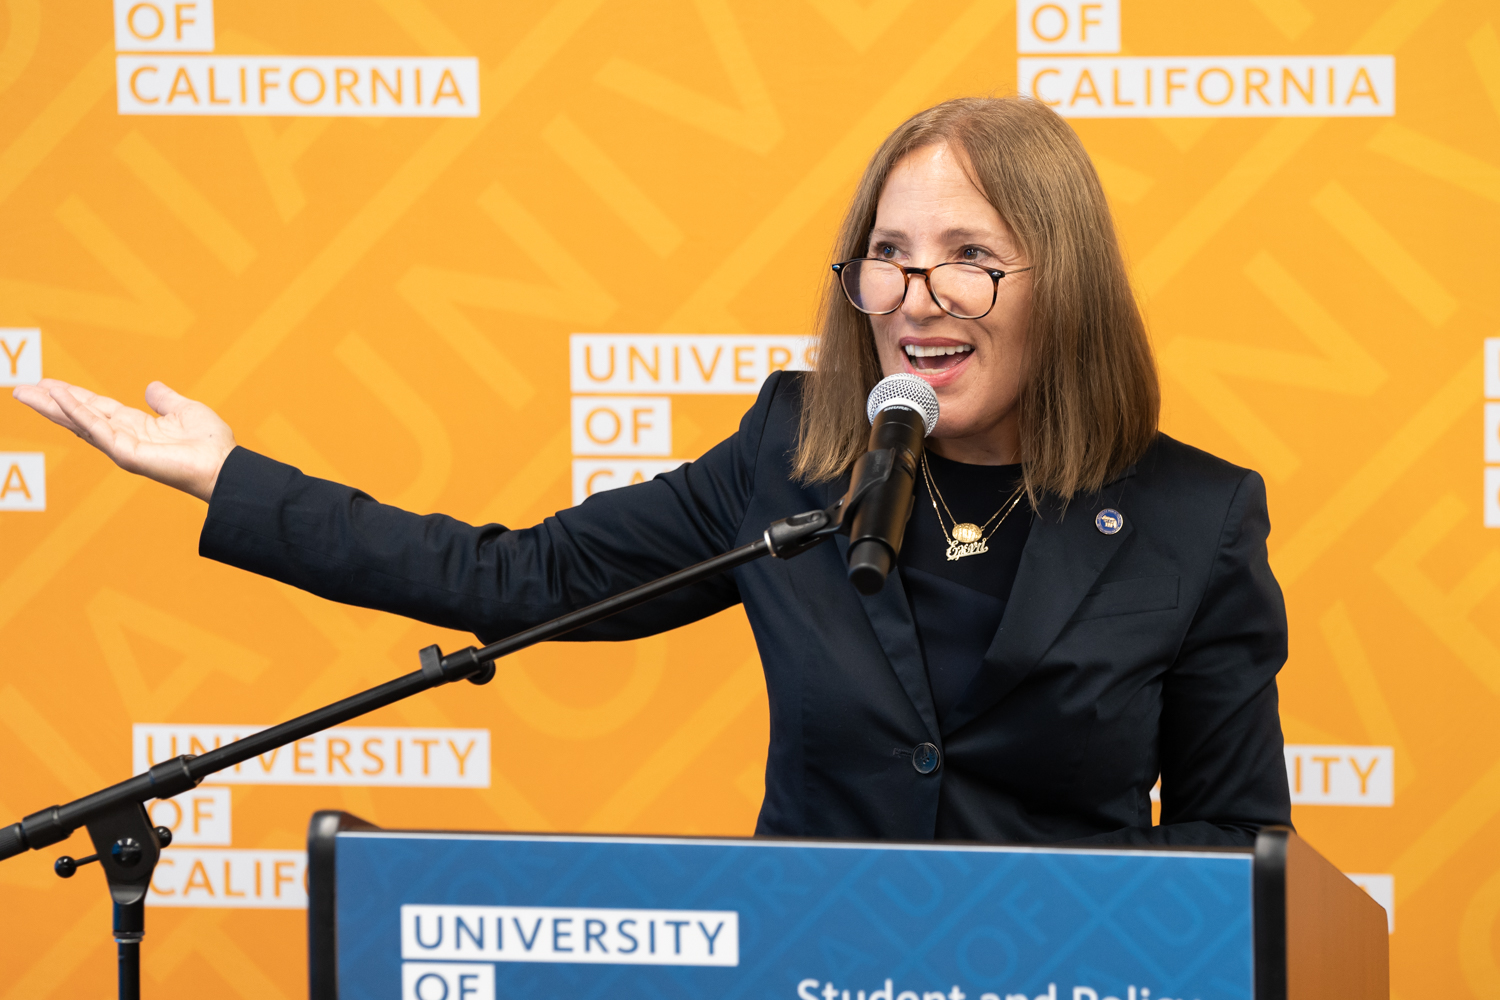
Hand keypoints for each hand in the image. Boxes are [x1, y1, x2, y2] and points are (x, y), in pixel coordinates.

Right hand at [11, 380, 236, 501]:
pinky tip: (60, 398)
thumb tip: (151, 387)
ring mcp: (122, 447)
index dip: (73, 396)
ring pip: (79, 422)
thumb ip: (165, 400)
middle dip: (51, 402)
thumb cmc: (211, 444)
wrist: (224, 465)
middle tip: (22, 388)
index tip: (49, 384)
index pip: (96, 408)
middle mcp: (124, 437)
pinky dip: (78, 412)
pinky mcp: (126, 454)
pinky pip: (97, 428)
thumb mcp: (185, 410)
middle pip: (80, 415)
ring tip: (26, 392)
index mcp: (136, 426)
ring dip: (53, 406)